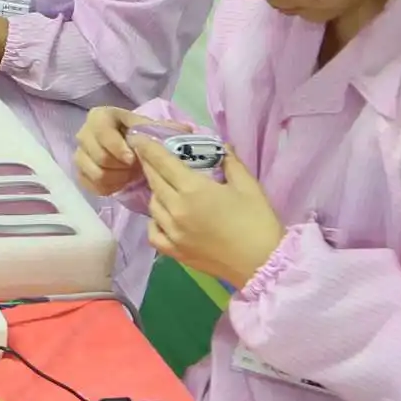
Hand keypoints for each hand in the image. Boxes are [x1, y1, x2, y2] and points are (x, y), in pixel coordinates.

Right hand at [74, 106, 149, 198]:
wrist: (138, 153)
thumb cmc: (145, 138)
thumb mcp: (153, 128)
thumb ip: (157, 129)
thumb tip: (164, 134)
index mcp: (100, 116)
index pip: (102, 131)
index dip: (118, 147)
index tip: (133, 159)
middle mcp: (84, 133)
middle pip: (99, 156)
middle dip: (121, 166)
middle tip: (134, 166)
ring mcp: (80, 154)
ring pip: (95, 173)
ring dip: (117, 177)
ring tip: (129, 174)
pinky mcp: (80, 173)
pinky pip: (90, 186)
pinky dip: (108, 187)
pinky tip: (119, 182)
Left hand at [141, 136, 284, 288]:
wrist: (263, 263)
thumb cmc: (258, 222)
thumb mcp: (248, 185)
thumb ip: (230, 162)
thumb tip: (221, 147)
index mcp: (193, 190)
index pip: (162, 162)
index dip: (148, 147)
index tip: (138, 137)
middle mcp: (176, 210)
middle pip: (154, 181)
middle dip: (148, 165)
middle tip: (148, 155)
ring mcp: (172, 233)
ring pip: (152, 205)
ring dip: (154, 191)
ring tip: (164, 184)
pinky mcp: (175, 252)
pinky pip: (153, 233)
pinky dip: (154, 221)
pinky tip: (163, 216)